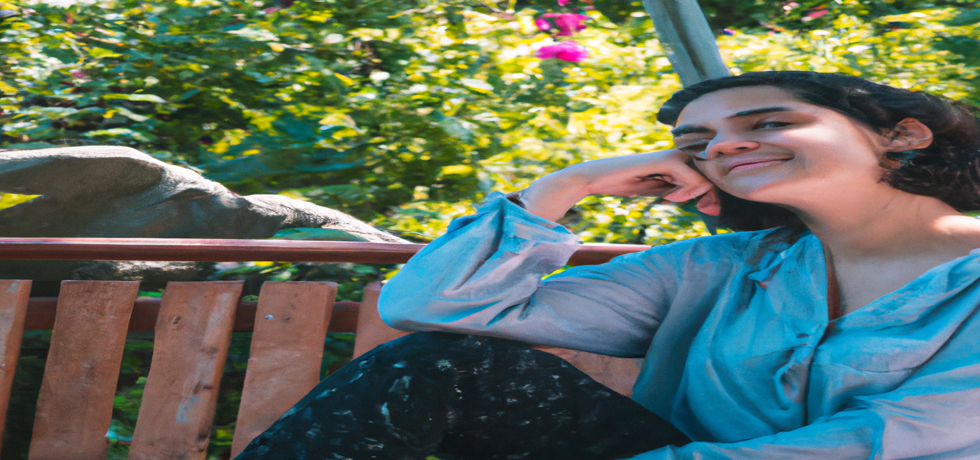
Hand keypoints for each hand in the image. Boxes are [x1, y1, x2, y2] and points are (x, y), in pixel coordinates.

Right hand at [521, 149, 719, 221]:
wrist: (597, 178)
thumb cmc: (625, 183)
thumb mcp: (659, 189)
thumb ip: (679, 191)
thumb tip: (706, 199)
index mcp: (677, 158)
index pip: (708, 174)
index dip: (712, 194)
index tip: (705, 208)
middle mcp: (678, 152)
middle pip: (712, 175)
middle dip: (710, 196)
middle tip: (702, 209)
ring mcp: (673, 154)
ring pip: (705, 178)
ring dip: (695, 196)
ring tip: (672, 200)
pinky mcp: (667, 160)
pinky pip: (694, 180)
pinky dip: (687, 193)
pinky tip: (669, 198)